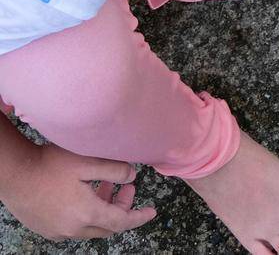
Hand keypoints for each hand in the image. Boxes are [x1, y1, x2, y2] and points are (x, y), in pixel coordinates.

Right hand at [0, 142, 154, 240]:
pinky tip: (84, 194)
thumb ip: (115, 170)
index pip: (121, 222)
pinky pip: (73, 227)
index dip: (139, 217)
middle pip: (106, 226)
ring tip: (105, 186)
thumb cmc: (49, 165)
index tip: (152, 212)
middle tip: (127, 189)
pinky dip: (85, 215)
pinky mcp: (44, 228)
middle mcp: (72, 228)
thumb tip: (132, 176)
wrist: (13, 173)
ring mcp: (56, 231)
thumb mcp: (88, 161)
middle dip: (121, 210)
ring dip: (102, 210)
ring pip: (89, 227)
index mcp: (86, 214)